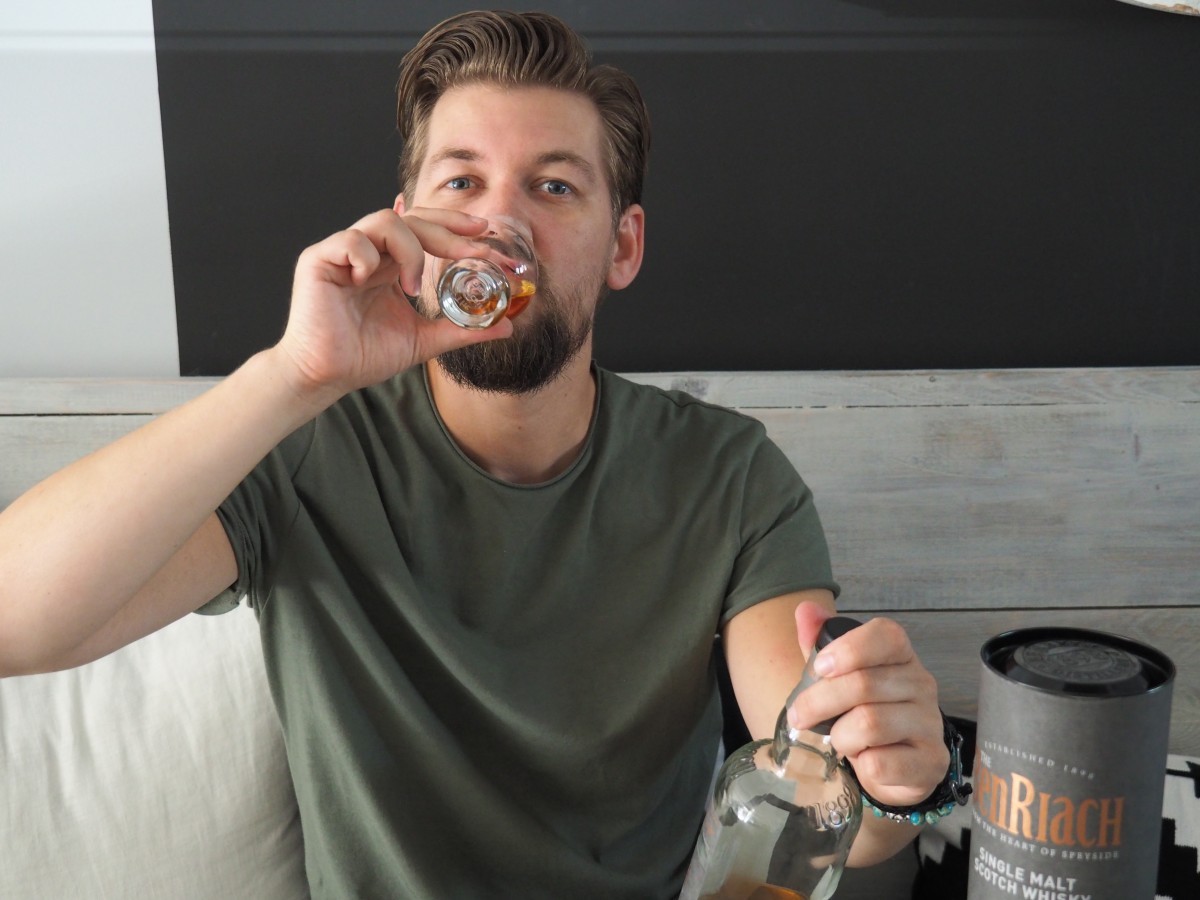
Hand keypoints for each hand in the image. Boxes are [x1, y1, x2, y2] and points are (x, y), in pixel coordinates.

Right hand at [272, 207, 513, 401]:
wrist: (327, 376)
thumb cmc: (365, 356)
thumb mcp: (425, 340)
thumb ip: (462, 330)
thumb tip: (505, 327)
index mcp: (390, 265)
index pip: (424, 229)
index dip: (453, 226)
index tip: (484, 233)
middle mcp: (369, 252)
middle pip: (411, 218)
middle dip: (447, 229)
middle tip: (475, 246)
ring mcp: (343, 252)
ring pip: (384, 221)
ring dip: (410, 250)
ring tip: (414, 286)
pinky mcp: (319, 260)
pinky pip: (351, 240)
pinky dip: (368, 257)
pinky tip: (369, 281)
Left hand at [788, 601, 947, 806]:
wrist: (895, 765)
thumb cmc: (862, 712)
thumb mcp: (839, 676)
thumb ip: (820, 641)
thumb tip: (805, 610)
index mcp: (901, 656)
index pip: (886, 635)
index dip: (848, 649)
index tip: (819, 668)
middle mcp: (922, 685)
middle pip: (865, 684)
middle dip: (819, 702)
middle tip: (798, 716)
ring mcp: (930, 724)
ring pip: (870, 724)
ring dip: (840, 736)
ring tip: (839, 739)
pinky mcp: (930, 761)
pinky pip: (881, 763)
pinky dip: (861, 765)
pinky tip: (864, 760)